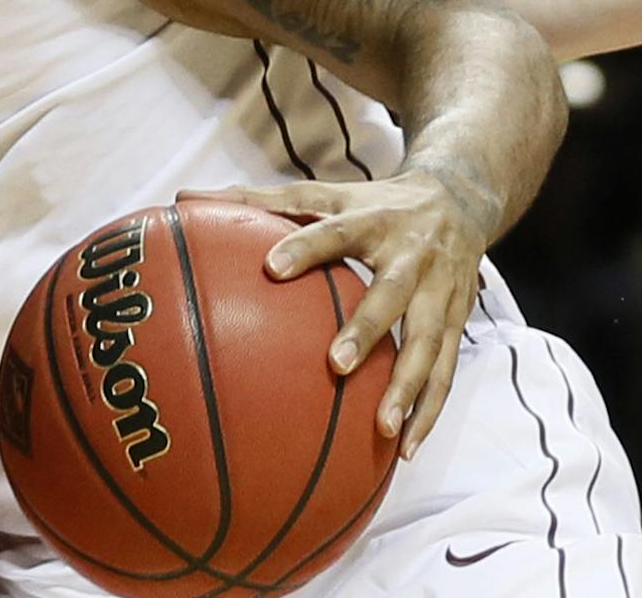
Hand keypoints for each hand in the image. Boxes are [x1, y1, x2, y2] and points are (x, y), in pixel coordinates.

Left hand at [181, 168, 486, 458]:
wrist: (459, 198)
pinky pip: (447, 371)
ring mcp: (440, 290)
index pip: (334, 231)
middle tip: (335, 364)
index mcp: (371, 219)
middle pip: (391, 293)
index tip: (270, 268)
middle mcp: (411, 255)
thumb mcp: (325, 193)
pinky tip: (405, 448)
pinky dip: (429, 410)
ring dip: (408, 385)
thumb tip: (182, 197)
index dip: (305, 248)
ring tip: (382, 427)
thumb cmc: (373, 204)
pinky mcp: (458, 320)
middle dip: (367, 329)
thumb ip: (258, 202)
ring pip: (429, 341)